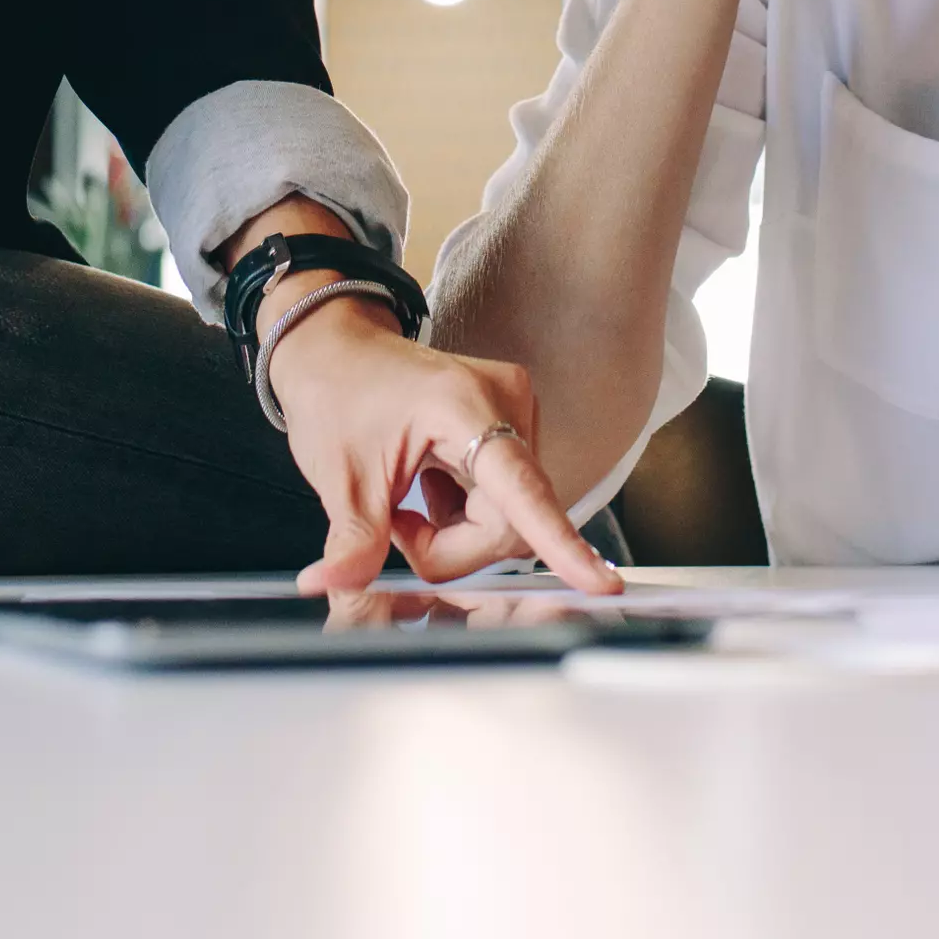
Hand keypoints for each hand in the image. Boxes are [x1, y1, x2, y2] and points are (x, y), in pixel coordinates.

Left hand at [264, 293, 620, 597]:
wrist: (336, 352)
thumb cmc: (336, 394)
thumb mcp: (338, 476)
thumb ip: (353, 540)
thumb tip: (336, 587)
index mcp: (463, 406)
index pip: (520, 489)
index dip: (560, 542)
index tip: (603, 584)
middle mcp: (507, 404)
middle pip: (509, 524)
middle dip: (451, 548)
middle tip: (397, 527)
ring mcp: (516, 414)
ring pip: (510, 520)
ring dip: (456, 533)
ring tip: (410, 499)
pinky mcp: (514, 428)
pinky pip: (507, 502)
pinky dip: (466, 516)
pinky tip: (432, 490)